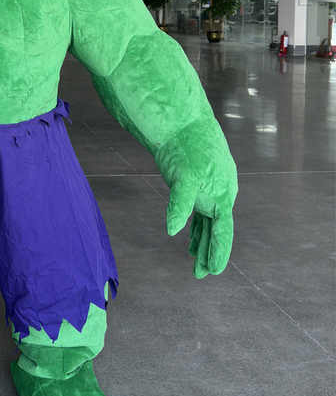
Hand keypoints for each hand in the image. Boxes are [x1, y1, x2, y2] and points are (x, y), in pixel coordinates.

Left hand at [157, 118, 237, 277]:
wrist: (180, 121)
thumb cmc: (185, 148)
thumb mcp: (183, 177)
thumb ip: (180, 203)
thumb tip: (172, 230)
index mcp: (222, 194)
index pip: (223, 230)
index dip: (218, 251)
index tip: (214, 271)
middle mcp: (219, 193)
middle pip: (215, 230)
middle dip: (209, 252)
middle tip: (201, 274)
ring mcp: (208, 188)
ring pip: (207, 221)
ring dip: (201, 241)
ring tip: (195, 262)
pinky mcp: (195, 182)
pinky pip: (198, 210)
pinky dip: (194, 225)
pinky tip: (188, 237)